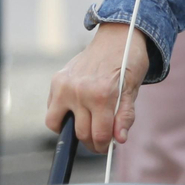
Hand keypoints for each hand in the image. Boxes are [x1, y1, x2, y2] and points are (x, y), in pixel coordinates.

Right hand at [45, 22, 150, 151]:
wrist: (117, 36)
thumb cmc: (129, 62)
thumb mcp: (133, 89)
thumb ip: (125, 116)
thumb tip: (120, 139)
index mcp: (103, 94)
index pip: (100, 134)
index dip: (105, 146)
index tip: (107, 148)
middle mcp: (81, 90)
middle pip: (81, 133)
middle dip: (92, 142)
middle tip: (100, 141)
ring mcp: (65, 85)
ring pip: (58, 125)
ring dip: (72, 131)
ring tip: (86, 126)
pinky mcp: (57, 80)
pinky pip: (52, 109)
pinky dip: (62, 115)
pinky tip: (76, 111)